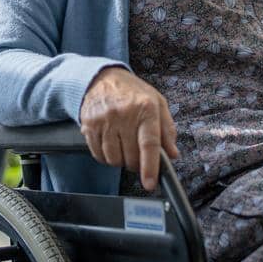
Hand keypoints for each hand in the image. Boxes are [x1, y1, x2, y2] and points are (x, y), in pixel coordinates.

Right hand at [78, 67, 178, 190]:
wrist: (101, 78)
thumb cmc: (133, 93)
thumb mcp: (157, 103)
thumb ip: (167, 129)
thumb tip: (173, 154)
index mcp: (146, 107)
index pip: (149, 143)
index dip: (150, 167)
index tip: (150, 183)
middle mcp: (124, 113)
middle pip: (131, 156)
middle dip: (136, 163)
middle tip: (137, 155)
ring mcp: (105, 120)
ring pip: (114, 159)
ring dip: (120, 160)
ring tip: (123, 145)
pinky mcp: (89, 125)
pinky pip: (99, 155)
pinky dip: (106, 157)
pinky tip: (111, 144)